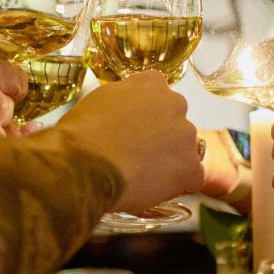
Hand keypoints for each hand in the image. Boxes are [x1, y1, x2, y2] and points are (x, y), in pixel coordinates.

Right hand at [54, 71, 204, 213]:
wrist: (84, 164)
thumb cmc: (81, 133)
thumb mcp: (99, 101)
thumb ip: (122, 101)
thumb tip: (125, 114)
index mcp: (151, 83)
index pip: (158, 95)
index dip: (147, 116)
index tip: (134, 129)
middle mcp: (175, 103)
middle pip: (174, 123)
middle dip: (161, 138)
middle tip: (136, 155)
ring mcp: (186, 135)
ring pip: (184, 151)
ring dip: (168, 162)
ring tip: (140, 176)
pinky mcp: (190, 167)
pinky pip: (191, 178)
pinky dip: (176, 186)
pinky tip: (153, 190)